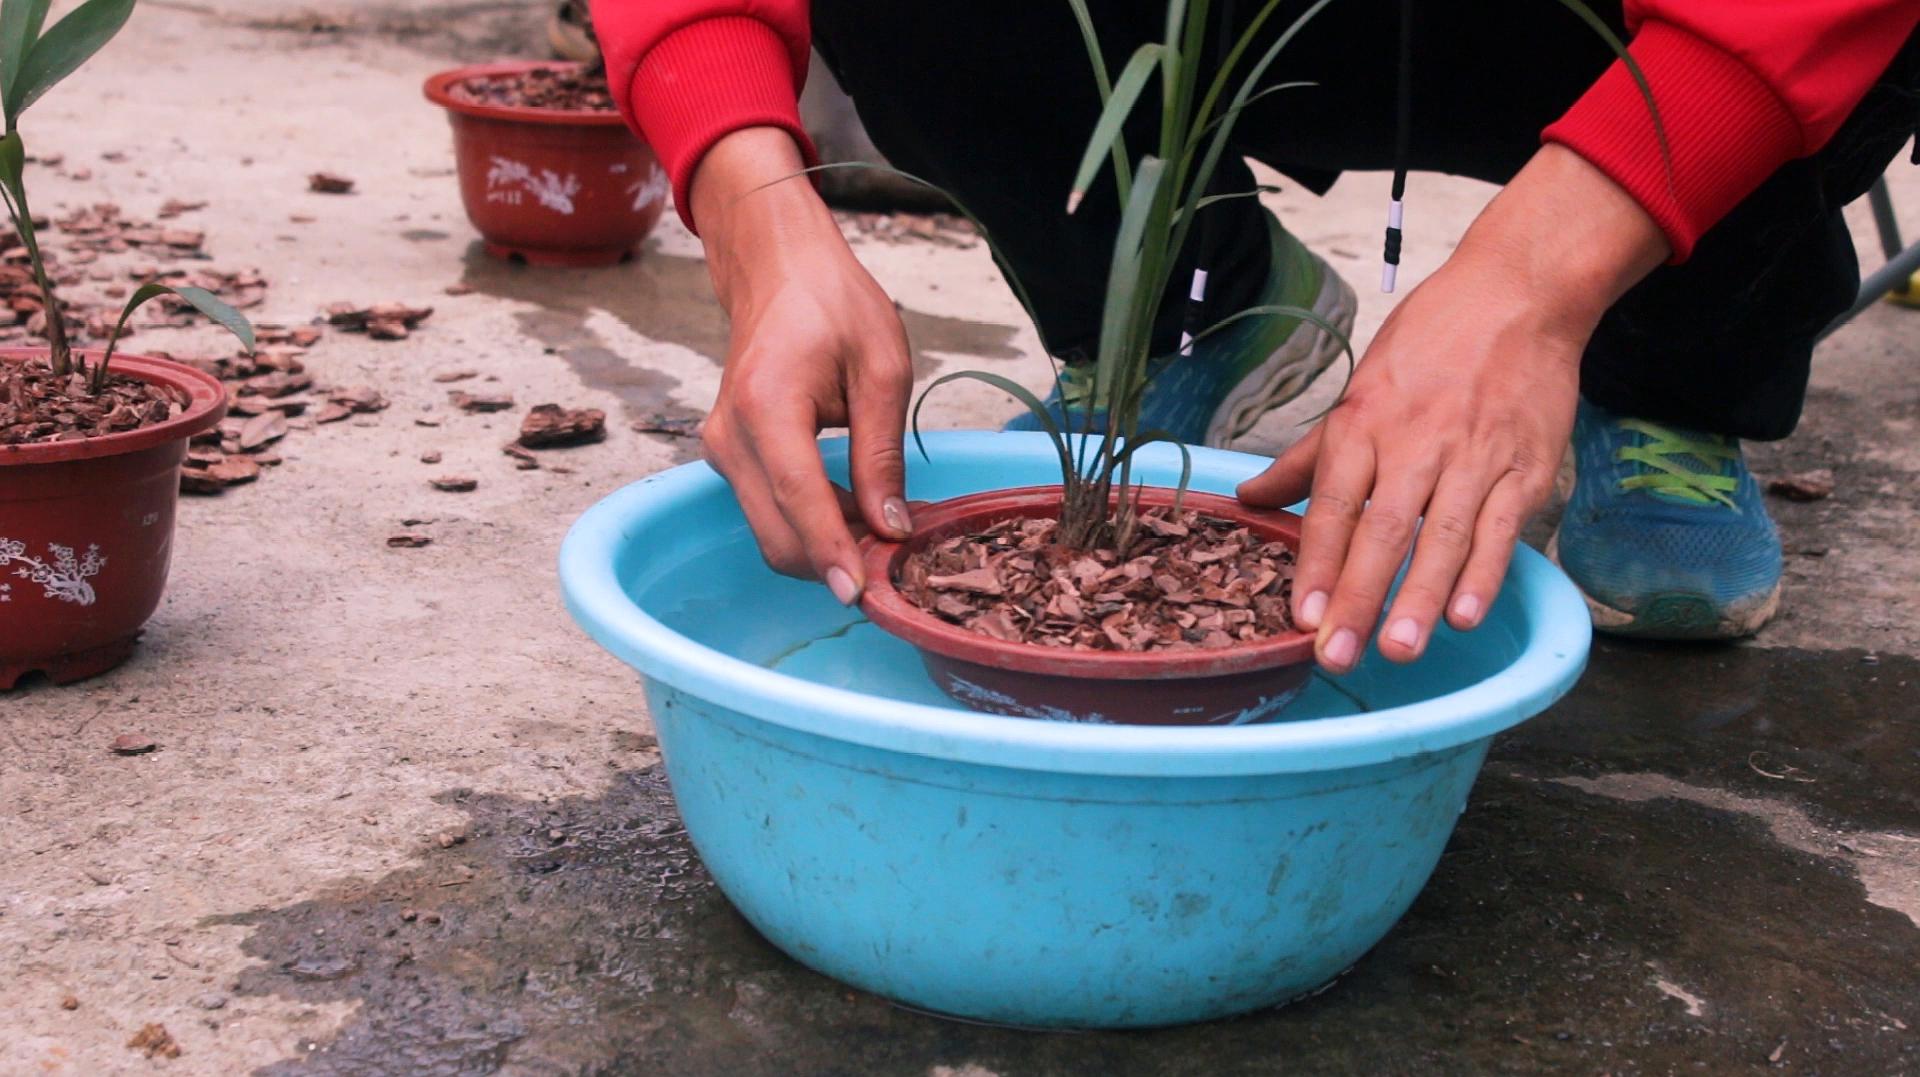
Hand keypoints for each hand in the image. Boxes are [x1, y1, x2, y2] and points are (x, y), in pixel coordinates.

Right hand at [690, 128, 914, 602]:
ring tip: (883, 536)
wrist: (777, 271)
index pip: (798, 498)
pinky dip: (808, 528)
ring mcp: (719, 449)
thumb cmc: (833, 306)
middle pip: (776, 533)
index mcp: (767, 404)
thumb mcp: (881, 369)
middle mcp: (729, 434)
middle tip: (895, 569)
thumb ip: (881, 453)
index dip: (831, 552)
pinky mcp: (727, 456)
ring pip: (769, 531)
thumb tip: (891, 529)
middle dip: (832, 562)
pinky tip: (854, 516)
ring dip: (822, 549)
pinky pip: (766, 511)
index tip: (860, 594)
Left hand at [1237, 145, 1669, 671]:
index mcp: (1364, 425)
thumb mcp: (1358, 391)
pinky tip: (1466, 615)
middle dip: (1359, 598)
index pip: (1334, 505)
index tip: (1301, 615)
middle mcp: (1416, 445)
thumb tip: (1250, 499)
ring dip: (1419, 599)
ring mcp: (1474, 459)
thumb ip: (1308, 457)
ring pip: (1443, 538)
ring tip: (1397, 651)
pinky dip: (1485, 575)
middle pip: (1383, 531)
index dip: (1317, 562)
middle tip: (1337, 655)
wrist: (1517, 297)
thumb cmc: (1429, 344)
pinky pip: (1503, 530)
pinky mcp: (1526, 469)